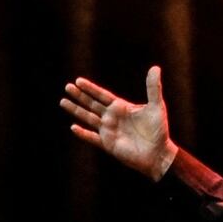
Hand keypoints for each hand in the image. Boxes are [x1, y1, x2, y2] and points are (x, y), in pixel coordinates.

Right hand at [60, 66, 178, 180]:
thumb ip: (153, 88)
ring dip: (76, 110)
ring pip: (88, 118)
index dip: (91, 88)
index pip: (102, 95)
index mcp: (122, 108)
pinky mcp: (108, 144)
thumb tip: (155, 68)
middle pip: (92, 105)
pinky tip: (73, 127)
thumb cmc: (159, 130)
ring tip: (63, 101)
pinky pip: (92, 138)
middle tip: (67, 87)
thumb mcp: (156, 106)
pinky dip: (83, 134)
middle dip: (80, 96)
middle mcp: (113, 118)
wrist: (159, 153)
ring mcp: (109, 131)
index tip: (78, 80)